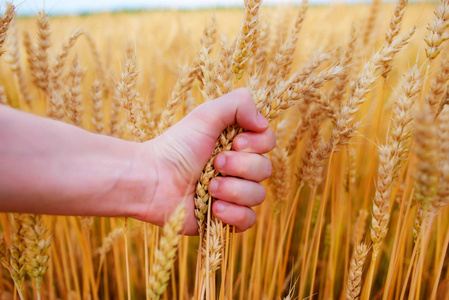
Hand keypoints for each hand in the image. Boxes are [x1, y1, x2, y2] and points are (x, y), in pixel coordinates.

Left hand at [133, 88, 275, 234]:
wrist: (152, 179)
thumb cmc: (176, 146)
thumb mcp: (206, 115)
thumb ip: (239, 104)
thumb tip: (263, 122)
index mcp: (236, 144)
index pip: (268, 142)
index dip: (258, 143)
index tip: (234, 142)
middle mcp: (238, 169)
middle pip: (265, 169)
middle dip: (240, 166)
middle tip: (214, 163)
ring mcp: (233, 194)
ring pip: (258, 195)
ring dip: (233, 190)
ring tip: (208, 188)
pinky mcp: (225, 218)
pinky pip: (249, 220)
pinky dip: (234, 214)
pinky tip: (214, 208)